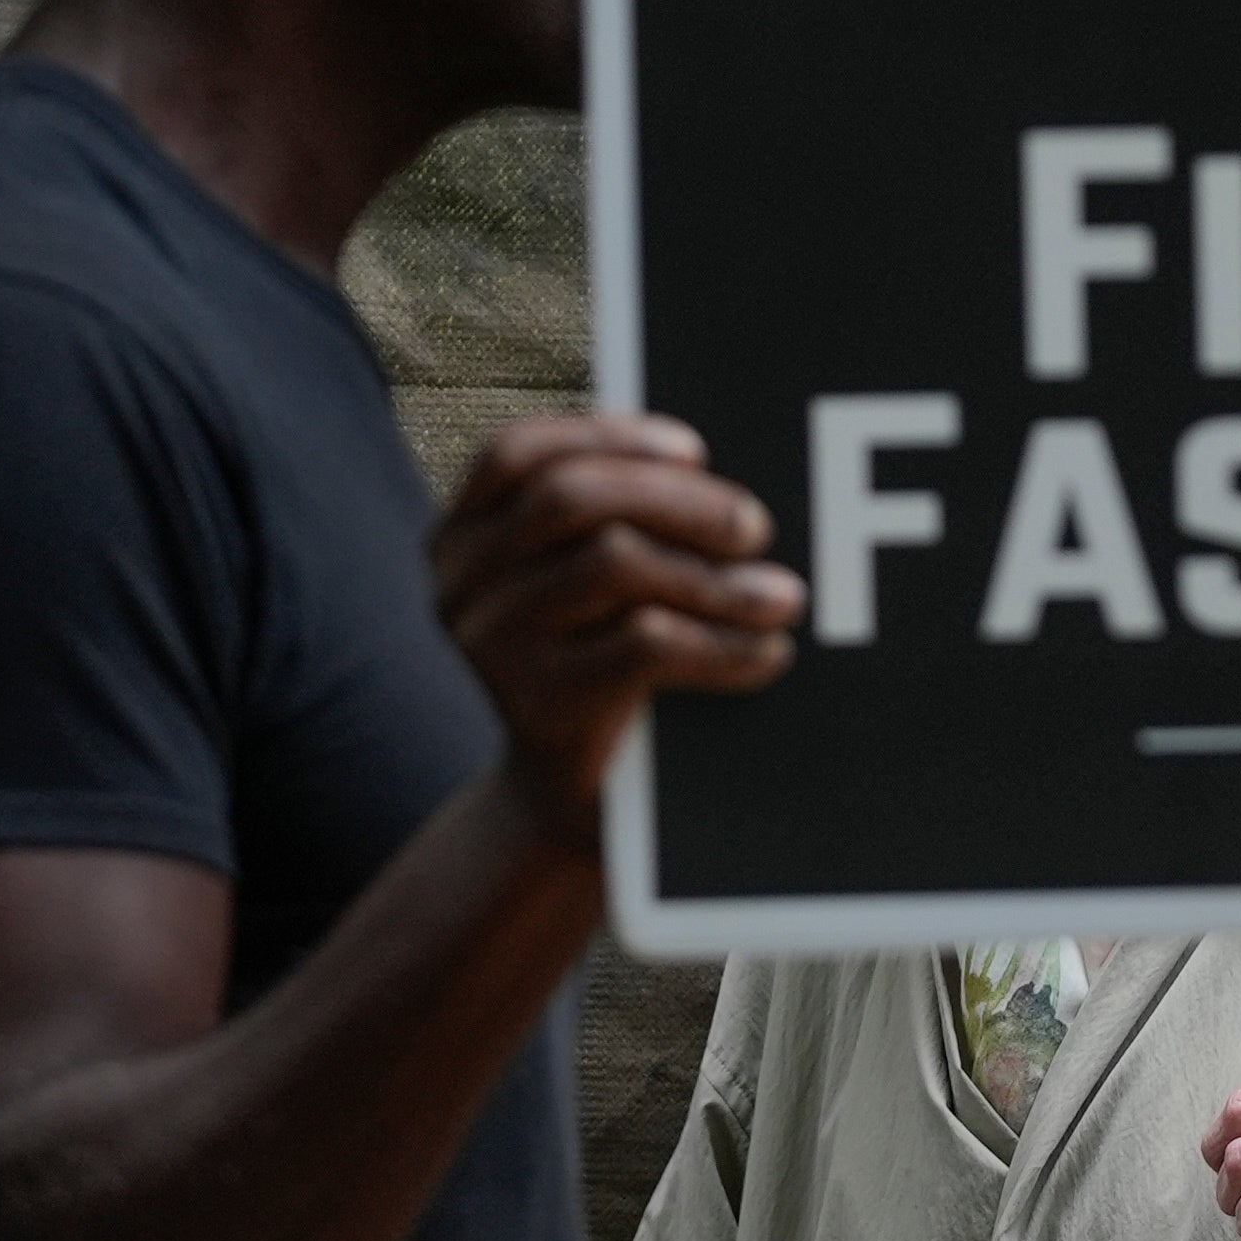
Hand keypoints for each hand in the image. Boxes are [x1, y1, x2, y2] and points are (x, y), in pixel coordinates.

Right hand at [432, 411, 802, 844]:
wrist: (577, 801)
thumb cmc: (606, 668)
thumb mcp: (596, 588)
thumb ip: (625, 524)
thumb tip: (724, 484)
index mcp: (462, 535)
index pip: (519, 454)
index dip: (609, 438)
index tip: (695, 450)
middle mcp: (459, 582)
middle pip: (571, 500)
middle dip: (679, 501)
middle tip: (756, 528)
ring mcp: (488, 643)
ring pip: (613, 564)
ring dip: (713, 577)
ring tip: (782, 597)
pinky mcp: (535, 703)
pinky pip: (644, 645)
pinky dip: (720, 642)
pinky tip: (766, 652)